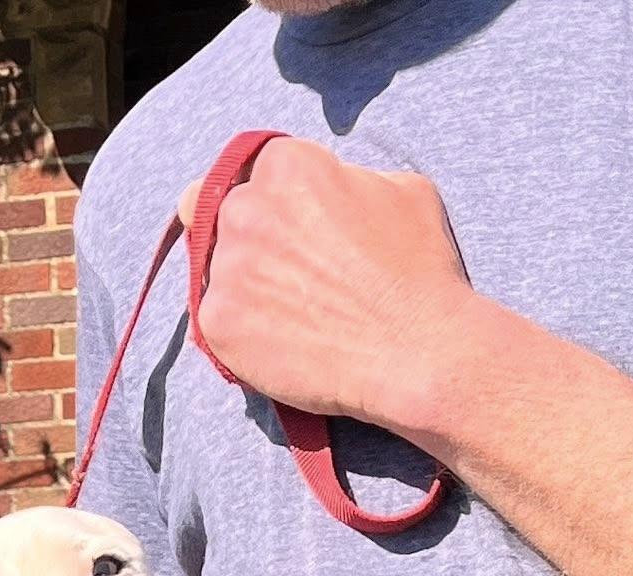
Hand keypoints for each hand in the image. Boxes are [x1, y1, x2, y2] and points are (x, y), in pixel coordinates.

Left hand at [180, 139, 473, 438]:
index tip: (296, 232)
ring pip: (217, 271)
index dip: (278, 204)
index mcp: (286, 165)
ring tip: (294, 315)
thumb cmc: (417, 272)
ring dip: (245, 287)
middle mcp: (245, 208)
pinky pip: (215, 322)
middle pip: (226, 217)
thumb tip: (328, 189)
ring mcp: (226, 268)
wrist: (415, 354)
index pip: (256, 173)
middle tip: (291, 275)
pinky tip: (282, 342)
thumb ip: (344, 178)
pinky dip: (241, 333)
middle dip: (253, 240)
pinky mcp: (218, 323)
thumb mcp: (399, 189)